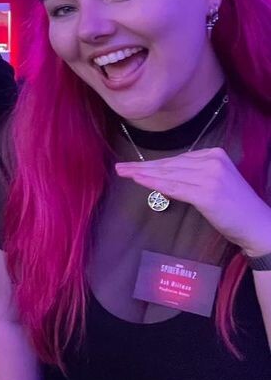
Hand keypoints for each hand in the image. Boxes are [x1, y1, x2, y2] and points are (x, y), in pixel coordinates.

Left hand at [116, 147, 270, 255]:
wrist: (257, 225)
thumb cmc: (234, 207)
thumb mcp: (212, 183)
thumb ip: (190, 176)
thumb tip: (160, 176)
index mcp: (214, 154)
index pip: (176, 160)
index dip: (152, 164)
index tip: (133, 165)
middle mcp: (212, 161)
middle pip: (169, 165)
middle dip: (143, 167)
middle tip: (121, 168)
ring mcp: (210, 176)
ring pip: (168, 175)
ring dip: (143, 174)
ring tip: (124, 173)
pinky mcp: (206, 193)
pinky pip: (173, 187)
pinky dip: (154, 184)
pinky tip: (139, 181)